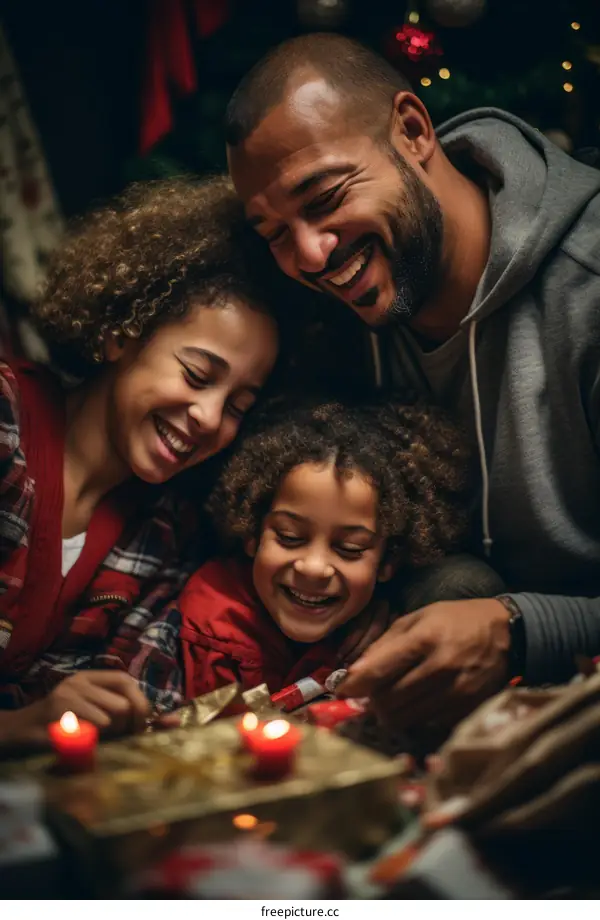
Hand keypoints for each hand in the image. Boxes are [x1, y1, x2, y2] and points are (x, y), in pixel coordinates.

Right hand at [34, 670, 150, 737]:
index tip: (141, 724)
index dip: (140, 702)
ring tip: (92, 740)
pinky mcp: (56, 715)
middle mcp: (78, 682)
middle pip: (122, 704)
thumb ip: (123, 712)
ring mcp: (65, 696)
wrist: (23, 731)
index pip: (125, 681)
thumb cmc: (64, 725)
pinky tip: (78, 743)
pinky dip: (88, 743)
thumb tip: (161, 721)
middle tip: (114, 737)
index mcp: (89, 678)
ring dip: (105, 737)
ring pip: (108, 720)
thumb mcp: (93, 711)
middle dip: (124, 727)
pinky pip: (88, 733)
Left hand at [338, 599, 511, 729]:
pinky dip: (414, 716)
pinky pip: (425, 724)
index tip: (340, 689)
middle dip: (372, 700)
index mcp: (425, 639)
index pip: (379, 670)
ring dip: (391, 711)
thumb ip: (386, 644)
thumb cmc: (456, 620)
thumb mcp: (419, 618)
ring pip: (404, 718)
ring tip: (393, 696)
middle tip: (371, 691)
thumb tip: (355, 672)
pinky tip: (418, 700)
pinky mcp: (466, 711)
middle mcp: (440, 669)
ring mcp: (455, 694)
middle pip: (388, 701)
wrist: (507, 634)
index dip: (353, 684)